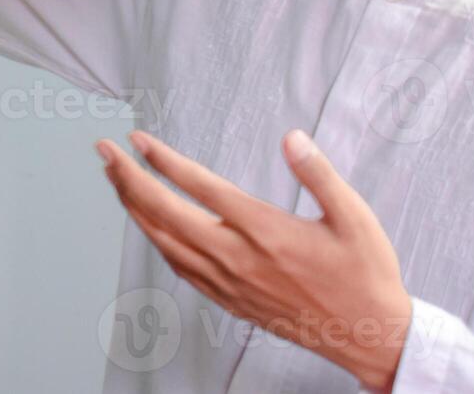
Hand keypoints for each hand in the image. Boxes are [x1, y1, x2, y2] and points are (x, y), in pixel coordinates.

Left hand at [97, 129, 410, 392]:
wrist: (369, 336)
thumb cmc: (365, 274)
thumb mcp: (355, 217)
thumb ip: (319, 174)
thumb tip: (292, 137)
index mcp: (264, 230)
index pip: (199, 187)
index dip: (163, 161)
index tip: (138, 140)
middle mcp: (238, 257)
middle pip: (166, 213)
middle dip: (128, 178)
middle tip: (104, 150)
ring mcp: (230, 282)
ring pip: (165, 242)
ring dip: (134, 208)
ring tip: (115, 180)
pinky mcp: (231, 300)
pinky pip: (180, 269)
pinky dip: (156, 243)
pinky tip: (149, 228)